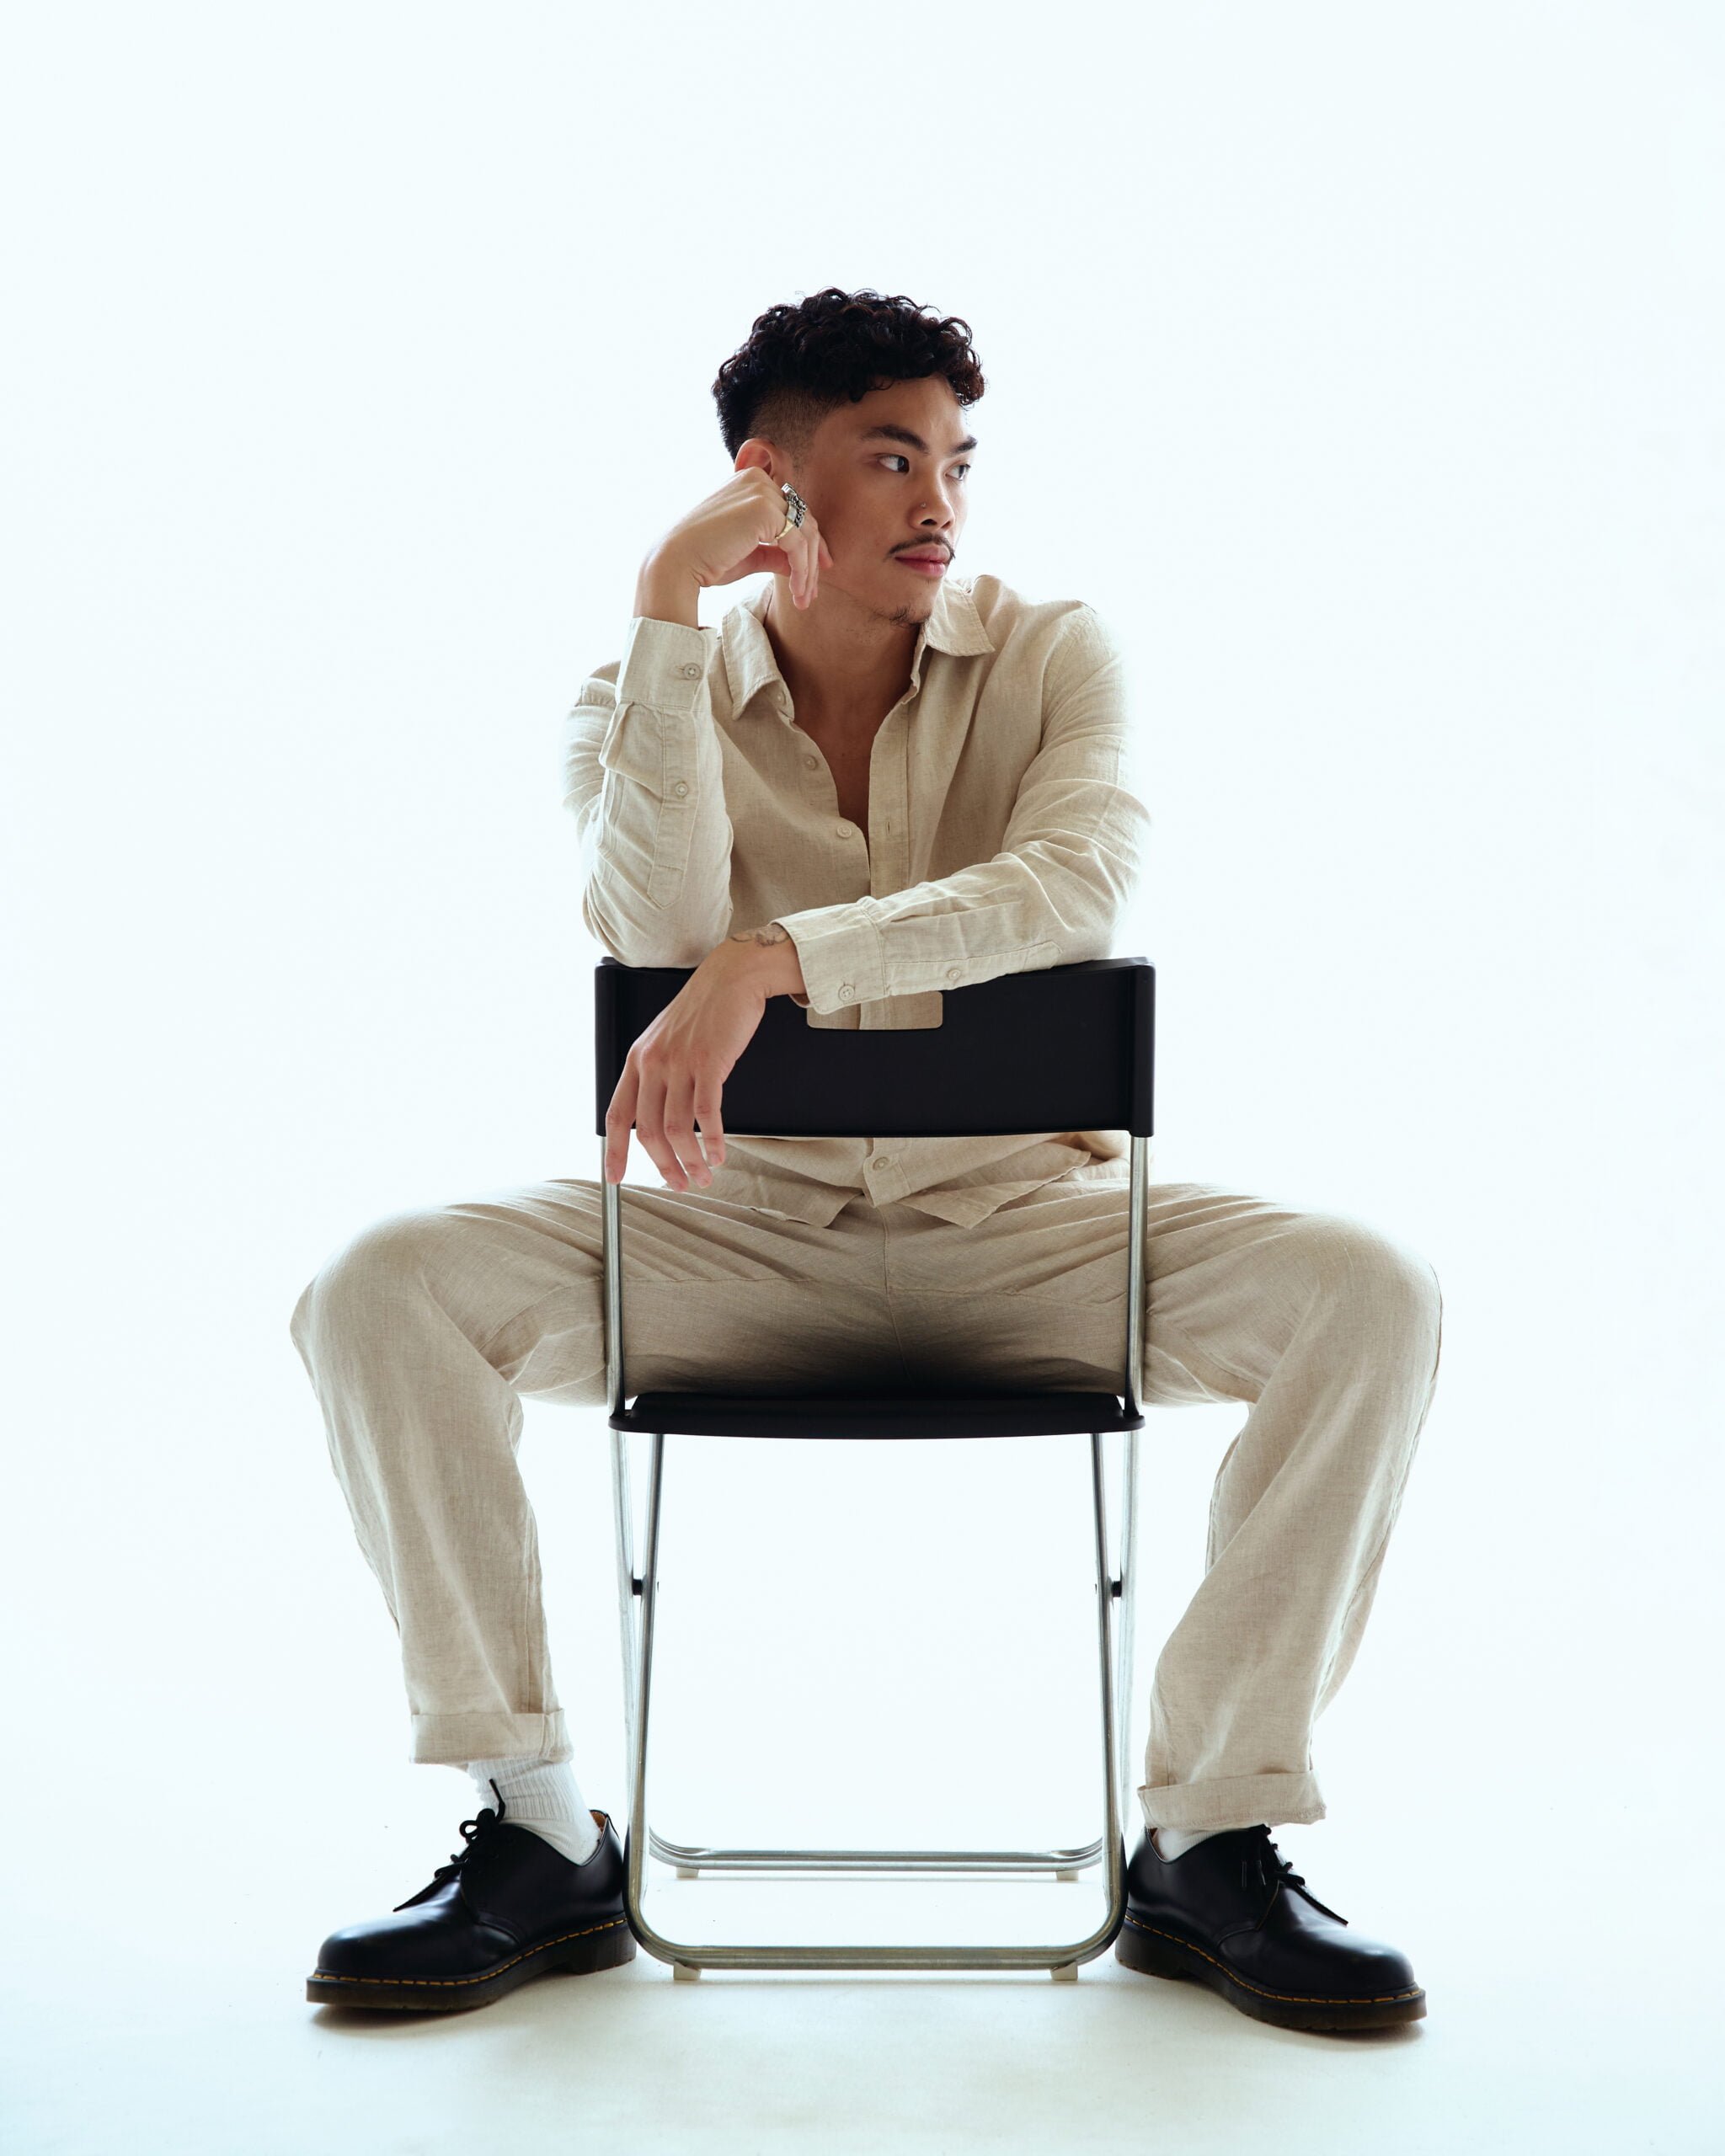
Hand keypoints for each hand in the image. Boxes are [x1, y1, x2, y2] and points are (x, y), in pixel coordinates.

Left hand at [603, 943, 768, 1189]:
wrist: (731, 978)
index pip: (617, 1115)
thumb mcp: (665, 1039)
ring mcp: (680, 1062)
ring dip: (691, 1160)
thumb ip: (657, 1074)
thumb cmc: (703, 1011)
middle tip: (680, 1183)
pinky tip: (719, 1153)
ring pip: (678, 1128)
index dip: (614, 1151)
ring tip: (704, 1174)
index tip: (616, 1177)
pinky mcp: (709, 1062)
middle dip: (665, 1166)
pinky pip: (707, 1113)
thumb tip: (659, 1116)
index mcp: (637, 1059)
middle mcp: (653, 1063)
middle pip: (649, 1131)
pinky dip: (713, 1140)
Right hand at [644, 459, 834, 610]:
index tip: (816, 572)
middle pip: (803, 521)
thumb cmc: (706, 560)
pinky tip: (797, 592)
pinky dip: (802, 570)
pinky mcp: (764, 509)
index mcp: (751, 483)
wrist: (677, 563)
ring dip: (808, 570)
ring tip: (804, 598)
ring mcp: (762, 491)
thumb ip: (773, 553)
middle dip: (812, 560)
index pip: (792, 512)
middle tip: (811, 593)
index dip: (809, 543)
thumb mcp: (748, 555)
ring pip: (805, 533)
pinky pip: (798, 542)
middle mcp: (758, 480)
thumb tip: (798, 565)